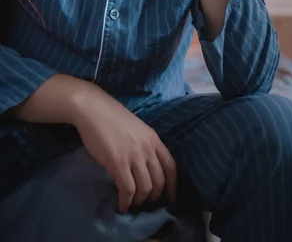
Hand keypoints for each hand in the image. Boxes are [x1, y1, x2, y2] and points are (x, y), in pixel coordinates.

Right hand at [72, 86, 176, 213]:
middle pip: (159, 181)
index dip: (173, 185)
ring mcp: (134, 156)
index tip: (170, 198)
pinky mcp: (118, 163)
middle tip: (145, 204)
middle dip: (154, 197)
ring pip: (145, 188)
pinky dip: (126, 202)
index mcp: (154, 139)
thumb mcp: (137, 130)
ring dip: (139, 201)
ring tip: (132, 204)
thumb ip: (144, 145)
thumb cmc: (112, 118)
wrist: (94, 109)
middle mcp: (148, 148)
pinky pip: (128, 189)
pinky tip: (121, 205)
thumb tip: (144, 166)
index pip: (171, 167)